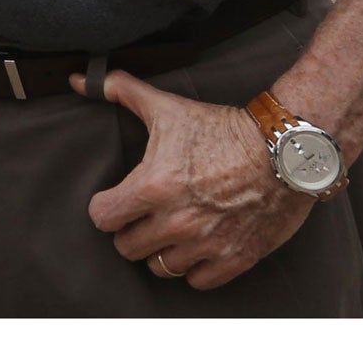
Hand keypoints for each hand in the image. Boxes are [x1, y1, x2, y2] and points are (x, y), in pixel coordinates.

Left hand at [77, 68, 314, 288]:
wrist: (284, 150)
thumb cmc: (223, 129)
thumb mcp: (167, 106)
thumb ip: (119, 91)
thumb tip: (79, 80)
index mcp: (153, 187)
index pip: (103, 218)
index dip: (104, 208)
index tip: (114, 201)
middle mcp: (176, 222)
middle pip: (127, 247)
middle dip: (130, 230)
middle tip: (142, 216)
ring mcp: (206, 244)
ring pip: (160, 267)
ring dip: (160, 250)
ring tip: (167, 231)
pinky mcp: (235, 259)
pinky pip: (198, 282)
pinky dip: (193, 268)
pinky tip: (195, 247)